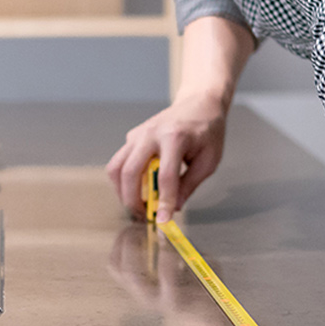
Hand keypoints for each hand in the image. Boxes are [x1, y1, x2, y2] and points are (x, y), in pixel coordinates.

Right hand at [105, 92, 226, 219]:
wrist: (198, 103)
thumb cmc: (207, 132)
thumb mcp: (208, 160)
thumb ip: (189, 185)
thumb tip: (173, 207)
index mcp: (175, 137)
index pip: (165, 175)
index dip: (163, 201)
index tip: (162, 221)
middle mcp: (151, 134)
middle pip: (130, 171)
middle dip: (133, 200)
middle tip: (144, 216)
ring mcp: (138, 134)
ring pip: (116, 167)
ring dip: (123, 191)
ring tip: (138, 205)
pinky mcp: (132, 137)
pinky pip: (120, 162)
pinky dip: (125, 180)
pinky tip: (140, 187)